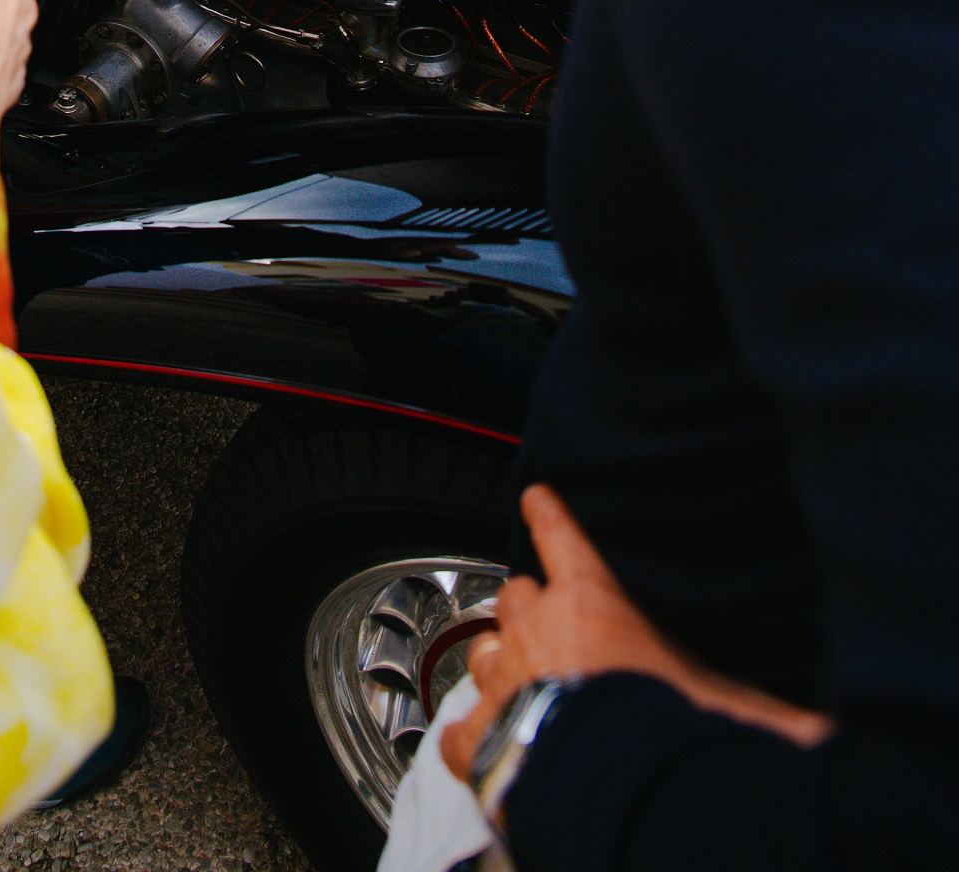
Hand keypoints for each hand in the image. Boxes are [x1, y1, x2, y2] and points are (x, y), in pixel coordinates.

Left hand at [441, 484, 832, 787]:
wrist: (602, 786)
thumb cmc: (658, 727)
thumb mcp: (727, 702)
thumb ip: (775, 703)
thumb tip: (826, 718)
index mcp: (590, 604)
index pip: (562, 538)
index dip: (549, 516)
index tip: (538, 497)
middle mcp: (537, 630)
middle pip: (520, 595)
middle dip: (534, 606)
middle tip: (554, 625)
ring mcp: (500, 681)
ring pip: (485, 647)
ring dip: (501, 658)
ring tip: (520, 675)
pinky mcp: (474, 738)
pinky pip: (457, 724)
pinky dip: (467, 730)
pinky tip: (477, 737)